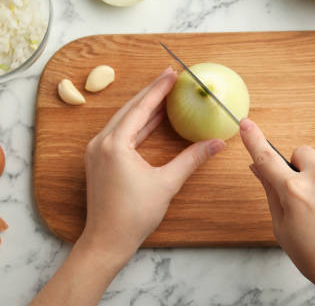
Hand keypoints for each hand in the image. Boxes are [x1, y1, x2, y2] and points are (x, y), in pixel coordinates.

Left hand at [81, 67, 225, 258]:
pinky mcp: (99, 159)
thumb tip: (216, 143)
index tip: (173, 74)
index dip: (159, 89)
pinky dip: (136, 123)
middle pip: (130, 108)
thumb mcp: (167, 184)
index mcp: (115, 144)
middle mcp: (101, 142)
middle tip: (169, 77)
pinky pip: (119, 132)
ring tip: (163, 94)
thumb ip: (192, 159)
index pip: (141, 108)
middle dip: (151, 93)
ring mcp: (97, 151)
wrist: (107, 240)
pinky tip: (151, 120)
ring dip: (144, 107)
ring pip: (123, 119)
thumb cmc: (133, 215)